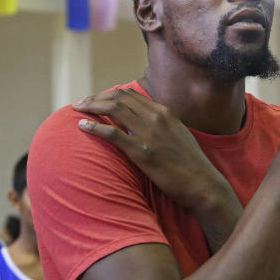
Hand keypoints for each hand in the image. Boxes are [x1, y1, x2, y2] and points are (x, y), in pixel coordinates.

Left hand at [75, 88, 233, 210]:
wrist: (203, 184)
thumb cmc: (190, 165)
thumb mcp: (178, 136)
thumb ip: (161, 126)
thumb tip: (144, 124)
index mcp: (164, 112)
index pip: (129, 94)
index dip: (107, 95)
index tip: (94, 101)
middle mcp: (156, 118)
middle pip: (118, 98)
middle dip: (95, 98)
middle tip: (80, 104)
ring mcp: (149, 134)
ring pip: (113, 110)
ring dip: (91, 107)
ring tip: (77, 111)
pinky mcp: (142, 152)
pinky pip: (113, 134)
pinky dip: (94, 128)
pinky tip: (82, 127)